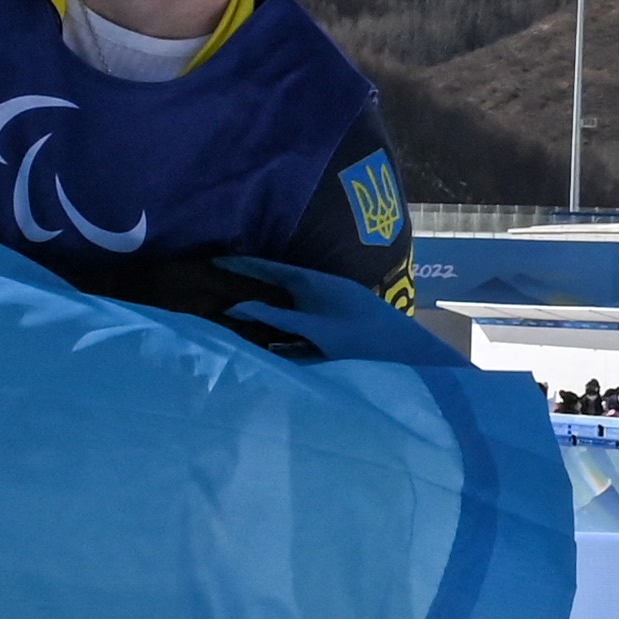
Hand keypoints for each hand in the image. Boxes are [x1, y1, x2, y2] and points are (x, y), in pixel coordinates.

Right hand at [208, 257, 454, 371]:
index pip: (269, 269)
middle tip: (213, 286)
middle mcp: (317, 295)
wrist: (406, 357)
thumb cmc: (363, 339)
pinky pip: (293, 330)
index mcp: (314, 285)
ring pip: (283, 310)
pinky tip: (259, 341)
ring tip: (227, 312)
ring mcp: (323, 315)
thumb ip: (275, 319)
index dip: (241, 264)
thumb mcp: (314, 328)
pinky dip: (275, 332)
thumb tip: (233, 307)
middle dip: (245, 287)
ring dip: (259, 312)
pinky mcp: (327, 336)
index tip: (213, 261)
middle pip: (274, 288)